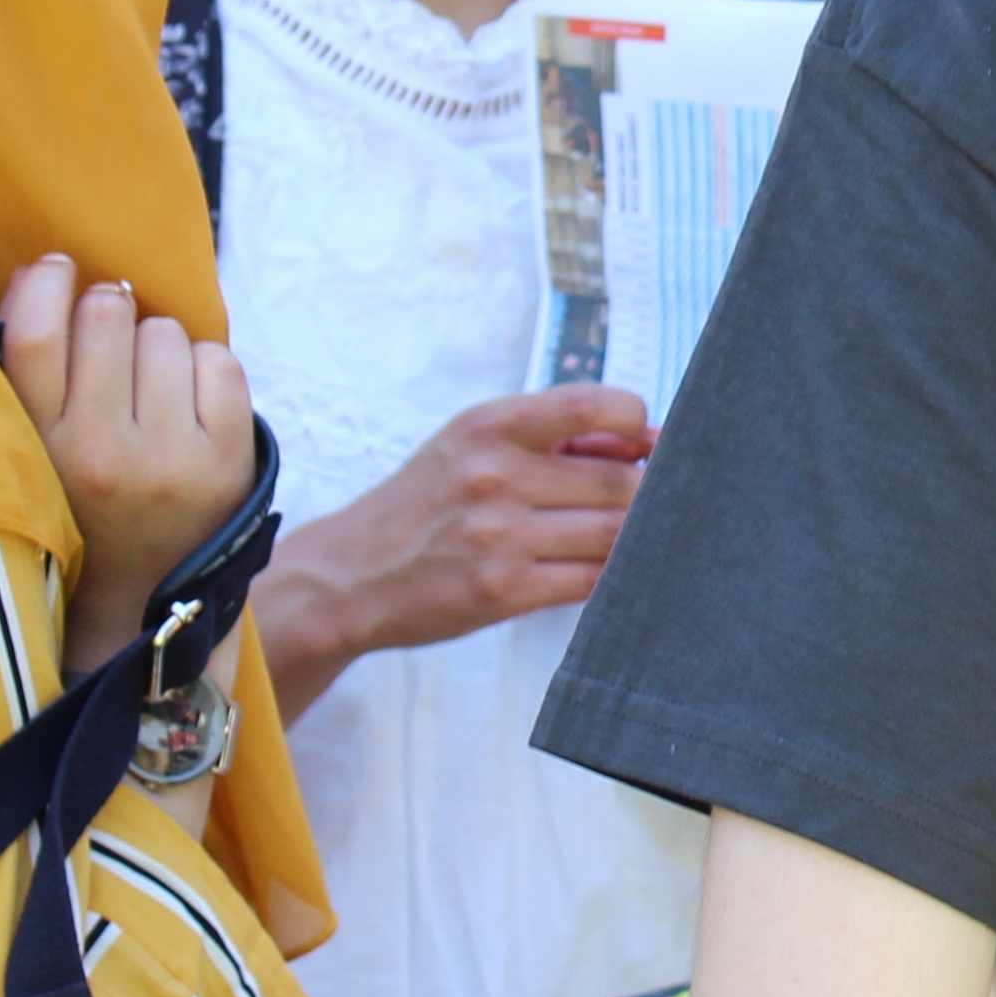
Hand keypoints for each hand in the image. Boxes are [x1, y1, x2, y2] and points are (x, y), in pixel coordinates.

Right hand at [0, 255, 258, 674]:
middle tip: (110, 346)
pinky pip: (220, 361)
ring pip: (166, 334)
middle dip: (109, 314)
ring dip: (158, 348)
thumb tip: (44, 271)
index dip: (46, 283)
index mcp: (39, 452)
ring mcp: (173, 458)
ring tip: (149, 395)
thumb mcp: (32, 454)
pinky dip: (205, 371)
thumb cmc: (79, 507)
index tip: (56, 269)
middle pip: (108, 316)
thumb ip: (29, 374)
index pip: (36, 336)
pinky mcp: (228, 459)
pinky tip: (188, 408)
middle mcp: (104, 456)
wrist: (143, 604)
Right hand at [251, 387, 648, 718]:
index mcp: (489, 426)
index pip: (592, 405)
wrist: (349, 575)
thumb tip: (646, 441)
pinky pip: (591, 580)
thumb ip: (550, 438)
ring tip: (624, 536)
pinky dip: (609, 576)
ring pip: (614, 534)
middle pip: (619, 483)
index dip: (635, 422)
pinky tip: (598, 568)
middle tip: (643, 502)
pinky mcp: (504, 591)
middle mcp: (495, 475)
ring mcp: (500, 536)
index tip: (639, 441)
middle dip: (645, 494)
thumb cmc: (421, 506)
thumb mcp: (470, 447)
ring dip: (633, 537)